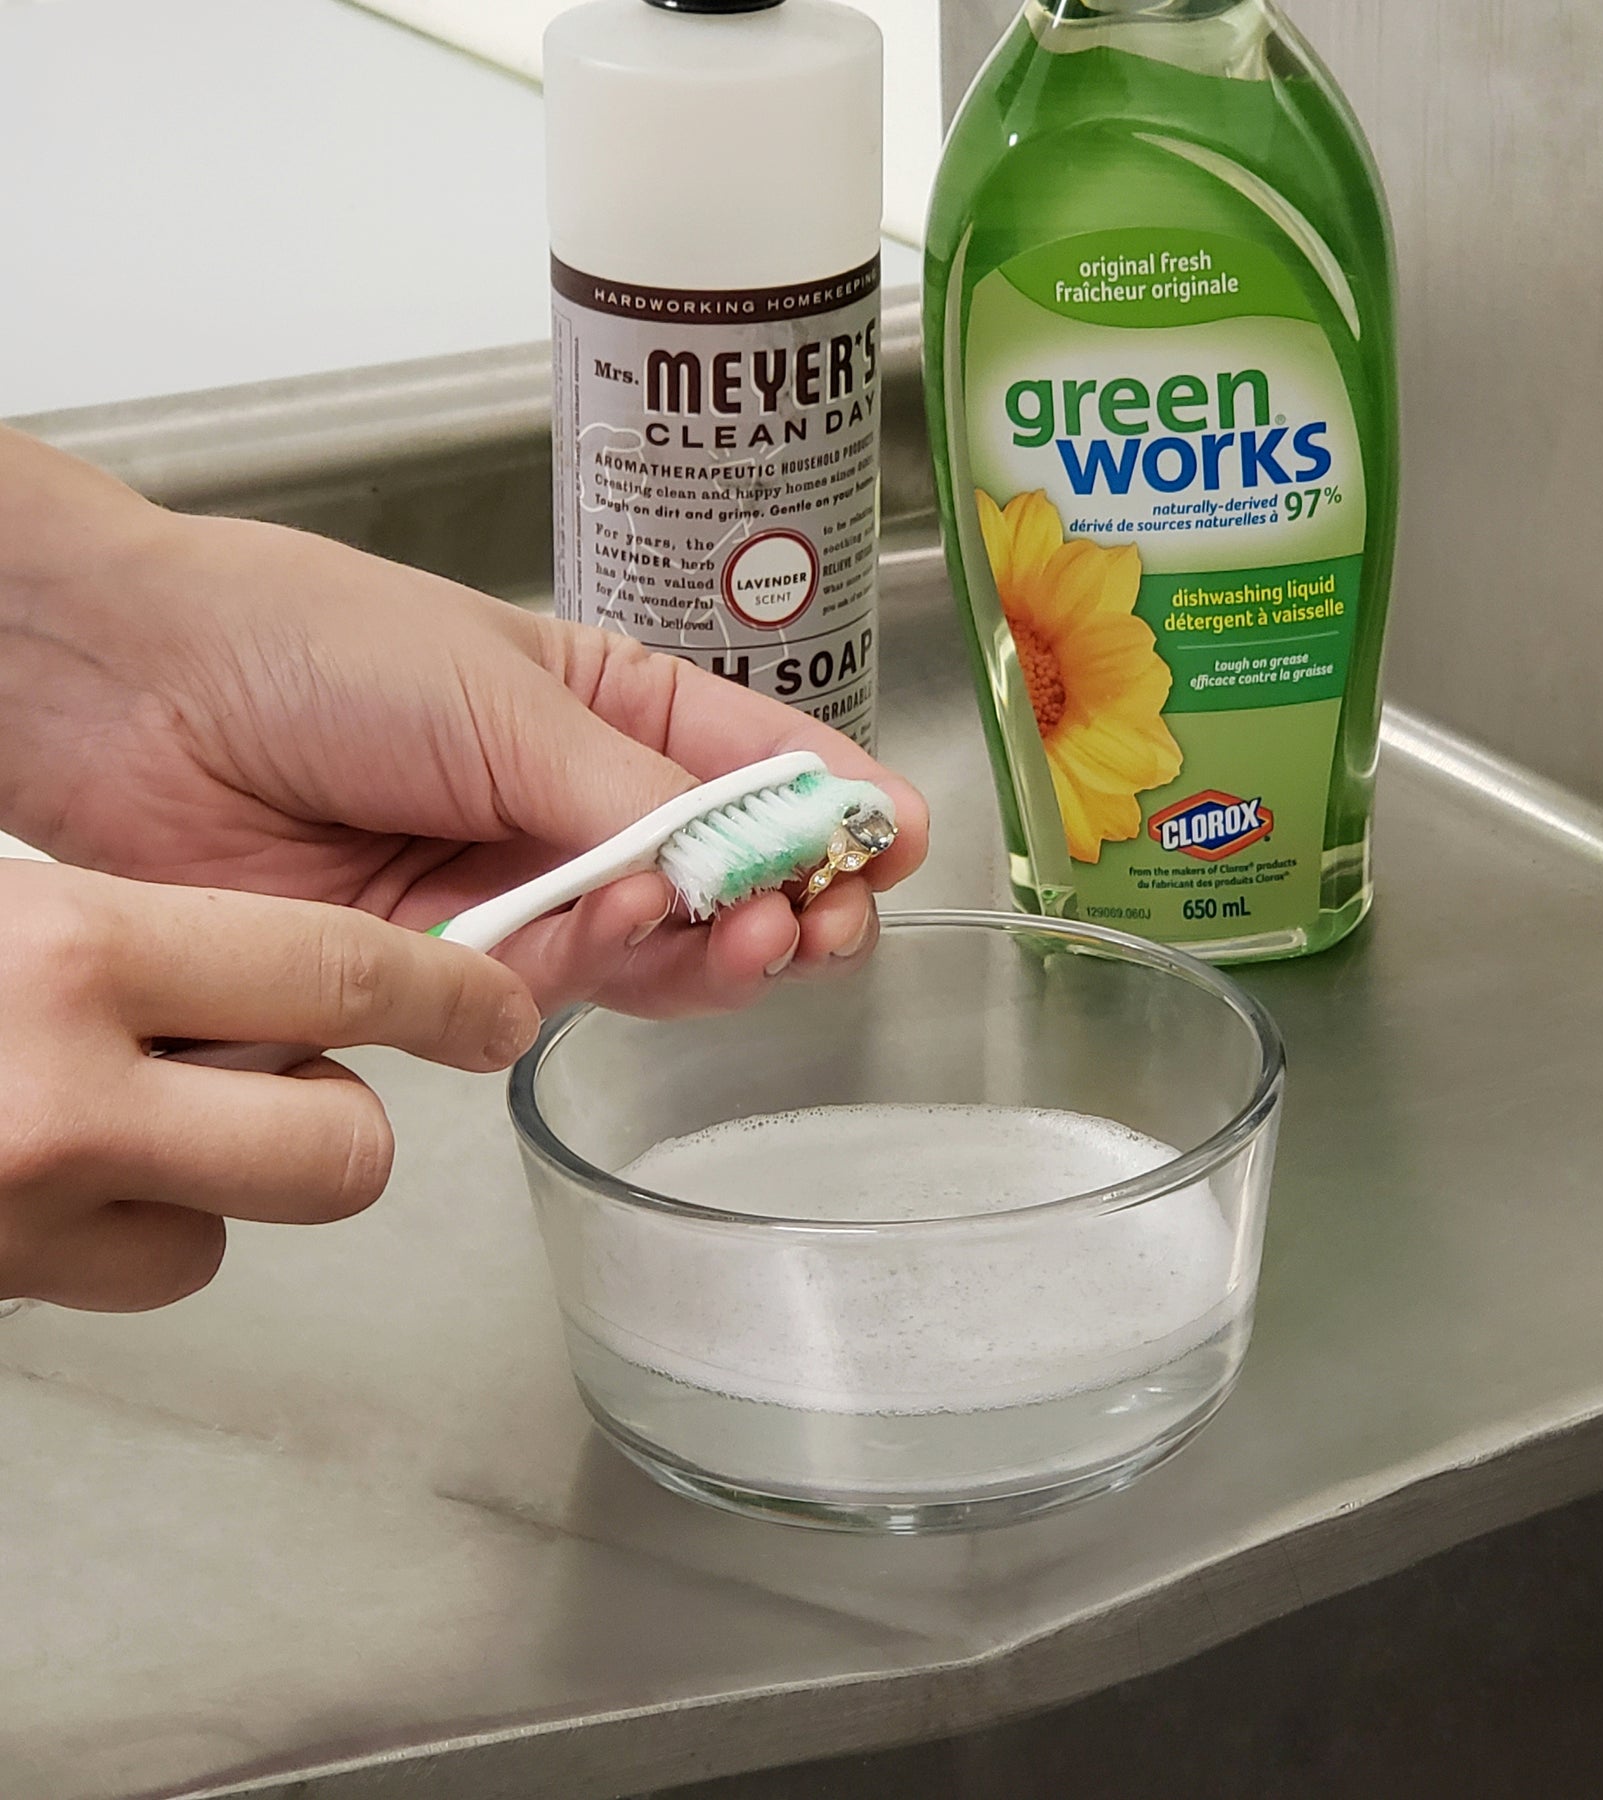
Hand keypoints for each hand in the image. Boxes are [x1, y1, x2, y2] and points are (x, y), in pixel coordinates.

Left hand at [0, 428, 927, 1016]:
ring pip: (649, 958)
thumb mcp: (505, 696)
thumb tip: (755, 853)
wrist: (131, 694)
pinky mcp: (444, 965)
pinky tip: (592, 935)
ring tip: (741, 930)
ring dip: (703, 952)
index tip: (892, 840)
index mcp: (608, 712)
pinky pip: (545, 998)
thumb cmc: (312, 640)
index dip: (832, 806)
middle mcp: (574, 810)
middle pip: (721, 883)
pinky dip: (582, 977)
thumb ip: (638, 793)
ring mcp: (514, 892)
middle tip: (821, 921)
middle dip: (785, 905)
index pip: (754, 764)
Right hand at [0, 860, 537, 1310]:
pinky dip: (121, 1230)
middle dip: (342, 1118)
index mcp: (78, 955)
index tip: (497, 1007)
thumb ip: (143, 935)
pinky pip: (131, 1279)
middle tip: (281, 1071)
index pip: (345, 974)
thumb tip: (282, 974)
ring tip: (125, 1112)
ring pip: (229, 1237)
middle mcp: (63, 1101)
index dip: (450, 994)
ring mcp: (28, 1216)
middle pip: (340, 1148)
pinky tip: (56, 1170)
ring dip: (214, 1182)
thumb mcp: (18, 909)